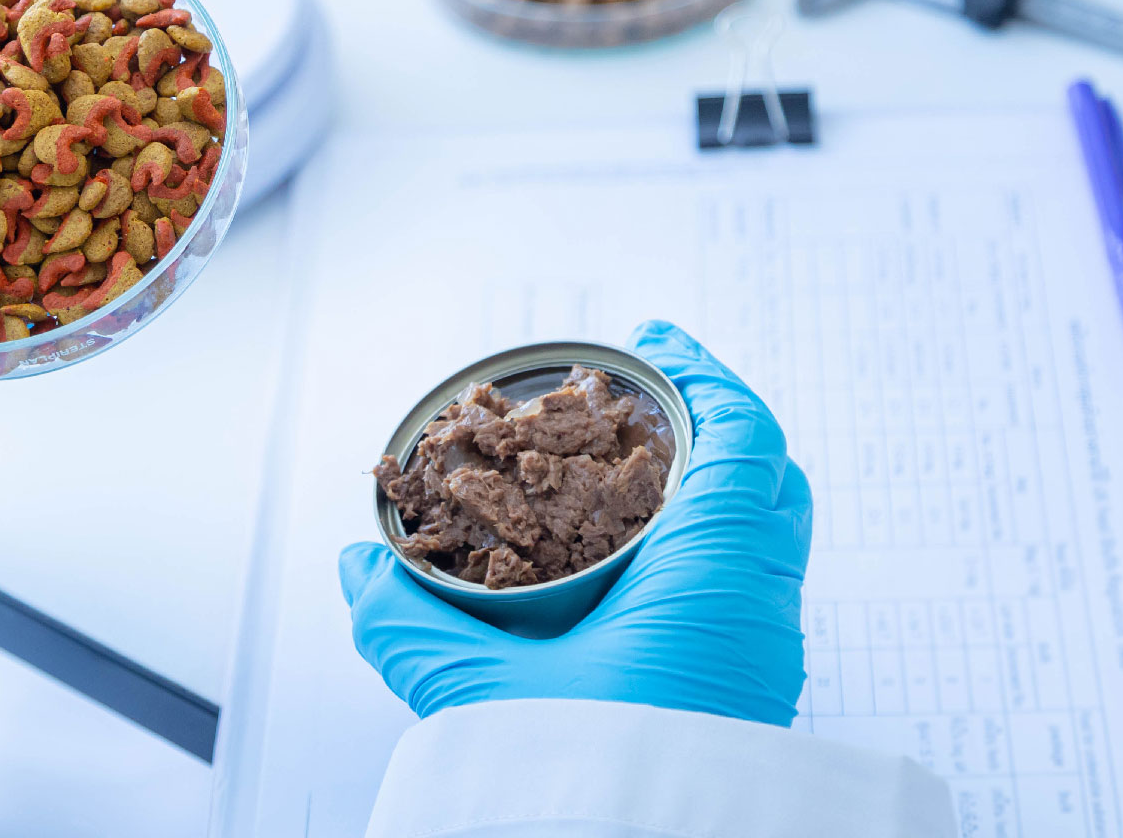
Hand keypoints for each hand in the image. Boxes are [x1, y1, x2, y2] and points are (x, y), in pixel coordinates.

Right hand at [339, 320, 810, 725]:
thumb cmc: (594, 781)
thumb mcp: (480, 695)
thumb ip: (407, 623)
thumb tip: (357, 567)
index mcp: (716, 576)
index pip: (743, 436)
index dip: (701, 373)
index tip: (652, 341)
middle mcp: (758, 606)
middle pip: (764, 476)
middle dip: (706, 425)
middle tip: (639, 406)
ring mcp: (764, 652)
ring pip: (761, 534)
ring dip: (708, 488)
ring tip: (635, 476)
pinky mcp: (753, 691)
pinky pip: (745, 584)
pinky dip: (704, 547)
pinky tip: (639, 566)